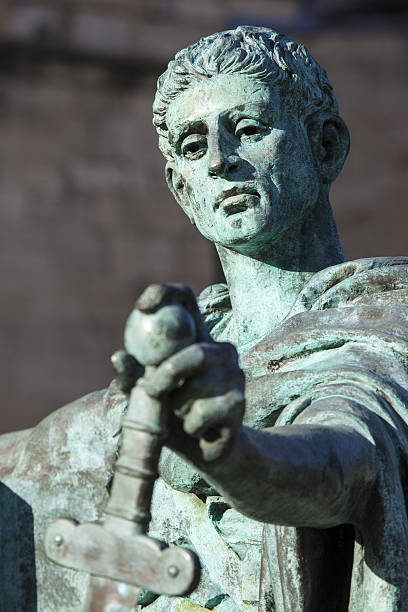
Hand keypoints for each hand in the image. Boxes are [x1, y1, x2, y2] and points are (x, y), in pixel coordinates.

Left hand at [136, 284, 244, 462]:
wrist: (205, 452)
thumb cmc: (172, 415)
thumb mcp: (147, 395)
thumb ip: (133, 377)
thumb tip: (119, 356)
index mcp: (196, 338)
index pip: (185, 299)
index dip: (164, 294)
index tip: (140, 308)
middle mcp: (221, 350)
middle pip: (197, 351)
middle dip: (169, 374)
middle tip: (151, 390)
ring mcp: (235, 374)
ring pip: (198, 386)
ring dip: (178, 408)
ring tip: (181, 417)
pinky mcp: (240, 401)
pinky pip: (205, 412)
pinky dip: (190, 426)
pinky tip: (198, 430)